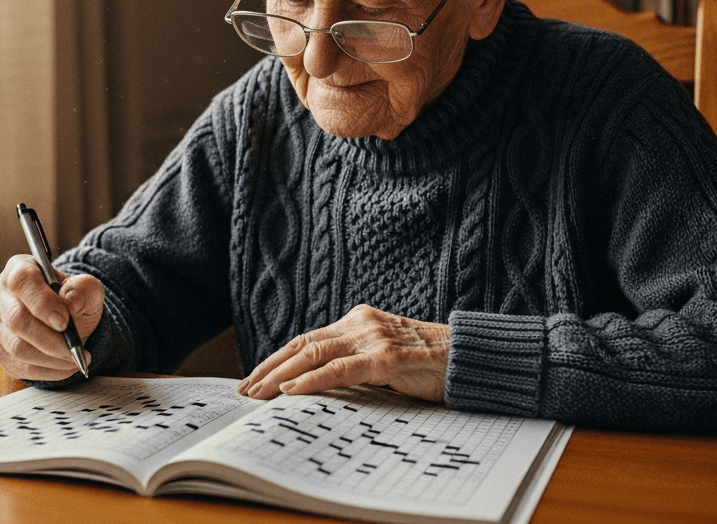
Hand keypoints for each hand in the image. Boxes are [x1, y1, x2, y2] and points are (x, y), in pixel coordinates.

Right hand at [0, 255, 103, 380]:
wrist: (65, 319)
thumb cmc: (72, 300)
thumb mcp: (86, 289)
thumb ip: (84, 289)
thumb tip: (71, 302)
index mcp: (18, 268)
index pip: (21, 281)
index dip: (42, 302)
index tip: (64, 321)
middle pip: (16, 319)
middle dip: (49, 339)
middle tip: (75, 348)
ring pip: (16, 348)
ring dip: (51, 358)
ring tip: (75, 358)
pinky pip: (19, 366)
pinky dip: (47, 371)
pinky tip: (64, 366)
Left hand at [237, 305, 449, 401]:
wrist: (471, 358)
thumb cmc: (429, 364)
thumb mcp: (385, 359)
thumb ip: (355, 364)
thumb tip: (318, 386)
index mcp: (357, 322)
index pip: (306, 339)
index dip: (276, 359)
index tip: (253, 378)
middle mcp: (360, 323)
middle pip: (302, 344)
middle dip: (268, 368)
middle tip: (244, 390)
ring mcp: (373, 338)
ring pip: (315, 354)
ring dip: (280, 375)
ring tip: (258, 393)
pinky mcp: (388, 357)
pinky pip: (342, 369)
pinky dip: (312, 380)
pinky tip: (291, 391)